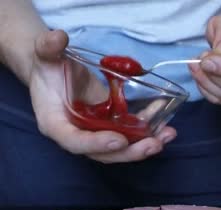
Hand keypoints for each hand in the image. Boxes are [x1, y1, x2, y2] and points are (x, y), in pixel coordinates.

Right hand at [29, 30, 176, 162]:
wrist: (56, 72)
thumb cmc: (48, 67)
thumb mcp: (45, 55)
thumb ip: (48, 48)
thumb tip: (58, 37)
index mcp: (55, 124)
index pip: (75, 141)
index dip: (96, 144)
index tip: (118, 141)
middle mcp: (78, 134)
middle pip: (104, 153)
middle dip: (130, 152)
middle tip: (153, 144)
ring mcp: (96, 133)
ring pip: (121, 148)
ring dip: (145, 145)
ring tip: (167, 136)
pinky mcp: (111, 126)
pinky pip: (130, 134)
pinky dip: (149, 131)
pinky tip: (167, 126)